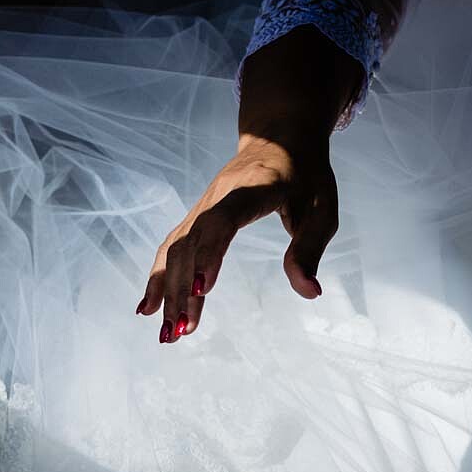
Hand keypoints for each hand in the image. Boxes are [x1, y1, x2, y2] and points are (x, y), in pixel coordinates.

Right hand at [140, 29, 359, 341]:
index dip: (210, 253)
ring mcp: (202, 205)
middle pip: (190, 243)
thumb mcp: (322, 209)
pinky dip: (159, 278)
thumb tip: (309, 292)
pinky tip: (149, 309)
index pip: (222, 221)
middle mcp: (218, 196)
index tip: (203, 291)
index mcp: (253, 188)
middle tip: (180, 334)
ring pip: (176, 249)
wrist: (278, 135)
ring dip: (168, 292)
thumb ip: (311, 248)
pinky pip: (172, 247)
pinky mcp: (197, 216)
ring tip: (167, 336)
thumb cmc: (307, 175)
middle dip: (181, 289)